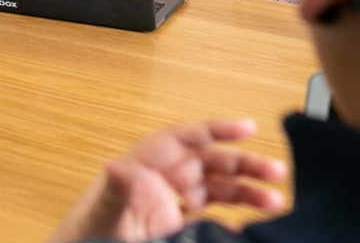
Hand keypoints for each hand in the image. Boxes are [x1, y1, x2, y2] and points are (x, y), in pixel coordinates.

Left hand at [46, 119, 286, 242]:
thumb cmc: (83, 237)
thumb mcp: (100, 216)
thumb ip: (113, 193)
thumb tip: (118, 167)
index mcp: (139, 167)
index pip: (182, 139)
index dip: (215, 129)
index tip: (248, 128)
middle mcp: (155, 181)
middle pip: (205, 162)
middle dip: (241, 164)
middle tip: (276, 172)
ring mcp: (164, 204)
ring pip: (213, 188)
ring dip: (244, 192)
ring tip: (276, 202)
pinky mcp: (170, 227)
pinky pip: (207, 216)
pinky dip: (230, 220)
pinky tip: (249, 229)